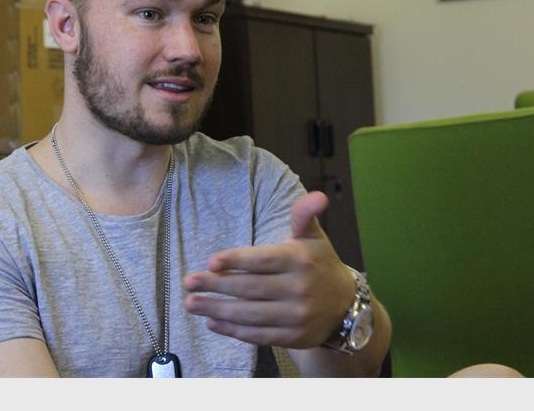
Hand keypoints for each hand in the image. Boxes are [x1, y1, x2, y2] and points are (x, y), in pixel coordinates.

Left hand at [183, 191, 355, 348]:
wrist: (345, 306)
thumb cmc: (319, 264)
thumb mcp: (314, 237)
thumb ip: (304, 216)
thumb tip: (317, 196)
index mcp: (301, 260)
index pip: (263, 261)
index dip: (236, 261)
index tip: (211, 262)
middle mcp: (300, 289)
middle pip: (251, 288)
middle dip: (216, 285)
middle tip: (188, 282)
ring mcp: (297, 316)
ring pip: (251, 314)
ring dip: (217, 309)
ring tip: (191, 303)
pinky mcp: (293, 337)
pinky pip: (259, 335)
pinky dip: (233, 330)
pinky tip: (212, 322)